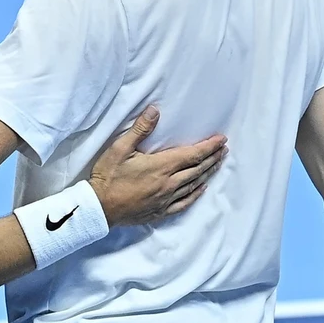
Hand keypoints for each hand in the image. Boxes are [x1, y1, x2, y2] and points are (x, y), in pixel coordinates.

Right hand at [88, 105, 226, 227]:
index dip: (209, 146)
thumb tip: (155, 111)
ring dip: (207, 173)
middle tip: (224, 149)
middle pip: (197, 169)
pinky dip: (195, 194)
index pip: (192, 154)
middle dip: (212, 158)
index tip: (221, 139)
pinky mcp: (160, 211)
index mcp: (161, 166)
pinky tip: (201, 189)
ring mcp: (165, 199)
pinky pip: (184, 203)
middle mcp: (168, 183)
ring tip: (217, 164)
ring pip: (193, 185)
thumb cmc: (108, 176)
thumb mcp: (120, 148)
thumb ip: (140, 129)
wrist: (99, 207)